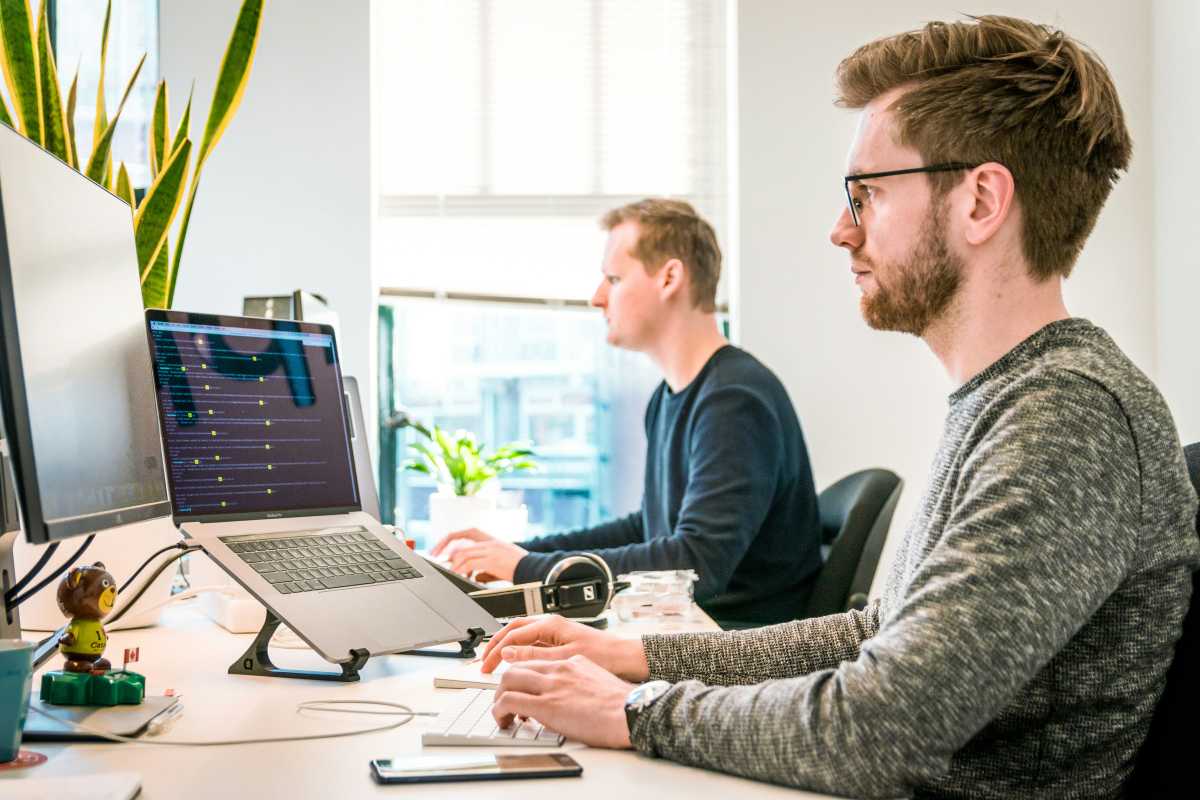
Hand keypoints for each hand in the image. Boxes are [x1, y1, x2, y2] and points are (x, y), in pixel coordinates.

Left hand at [430, 528, 527, 581]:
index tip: (441, 548)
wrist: (536, 569)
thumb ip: (486, 568)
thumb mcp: (501, 564)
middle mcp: (490, 542)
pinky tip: (458, 576)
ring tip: (448, 572)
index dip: (452, 537)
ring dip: (453, 563)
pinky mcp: (493, 560)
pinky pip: (471, 563)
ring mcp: (491, 549)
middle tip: (436, 559)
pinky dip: (461, 570)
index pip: (467, 531)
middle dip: (444, 549)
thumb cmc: (521, 568)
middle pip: (460, 540)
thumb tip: (474, 576)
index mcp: (491, 540)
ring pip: (463, 552)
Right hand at [481, 614, 649, 681]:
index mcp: (550, 624)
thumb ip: (534, 655)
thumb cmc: (604, 655)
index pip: (512, 635)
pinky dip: (519, 652)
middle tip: (484, 663)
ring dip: (506, 647)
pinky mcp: (560, 641)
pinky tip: (516, 664)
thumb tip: (508, 653)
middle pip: (513, 630)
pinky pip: (532, 643)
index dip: (495, 651)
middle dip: (495, 645)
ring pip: (522, 635)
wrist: (626, 657)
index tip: (485, 666)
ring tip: (495, 662)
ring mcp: (555, 632)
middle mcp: (551, 624)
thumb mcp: (564, 658)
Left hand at [492, 655, 634, 748]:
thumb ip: (579, 682)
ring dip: (498, 698)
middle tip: (503, 700)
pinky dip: (499, 711)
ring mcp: (551, 686)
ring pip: (507, 680)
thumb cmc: (622, 705)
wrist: (631, 712)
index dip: (522, 676)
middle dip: (504, 685)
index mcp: (572, 663)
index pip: (535, 662)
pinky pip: (509, 701)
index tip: (518, 688)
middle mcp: (558, 670)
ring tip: (502, 714)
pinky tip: (503, 720)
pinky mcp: (546, 705)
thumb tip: (570, 696)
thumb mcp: (598, 681)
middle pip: (516, 667)